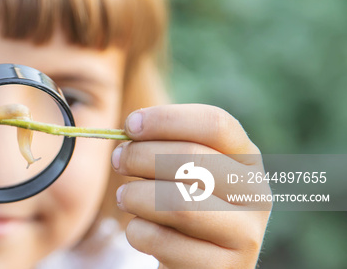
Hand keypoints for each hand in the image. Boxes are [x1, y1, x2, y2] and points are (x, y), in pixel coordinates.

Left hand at [112, 104, 270, 268]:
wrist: (196, 265)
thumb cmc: (182, 206)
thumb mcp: (182, 171)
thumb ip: (164, 144)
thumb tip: (132, 126)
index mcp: (247, 159)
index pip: (215, 123)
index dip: (167, 119)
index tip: (130, 125)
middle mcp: (256, 194)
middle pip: (192, 159)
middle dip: (140, 156)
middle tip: (118, 161)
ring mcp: (244, 235)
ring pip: (177, 202)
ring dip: (135, 195)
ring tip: (125, 198)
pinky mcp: (221, 268)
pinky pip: (162, 240)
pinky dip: (137, 232)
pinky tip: (140, 231)